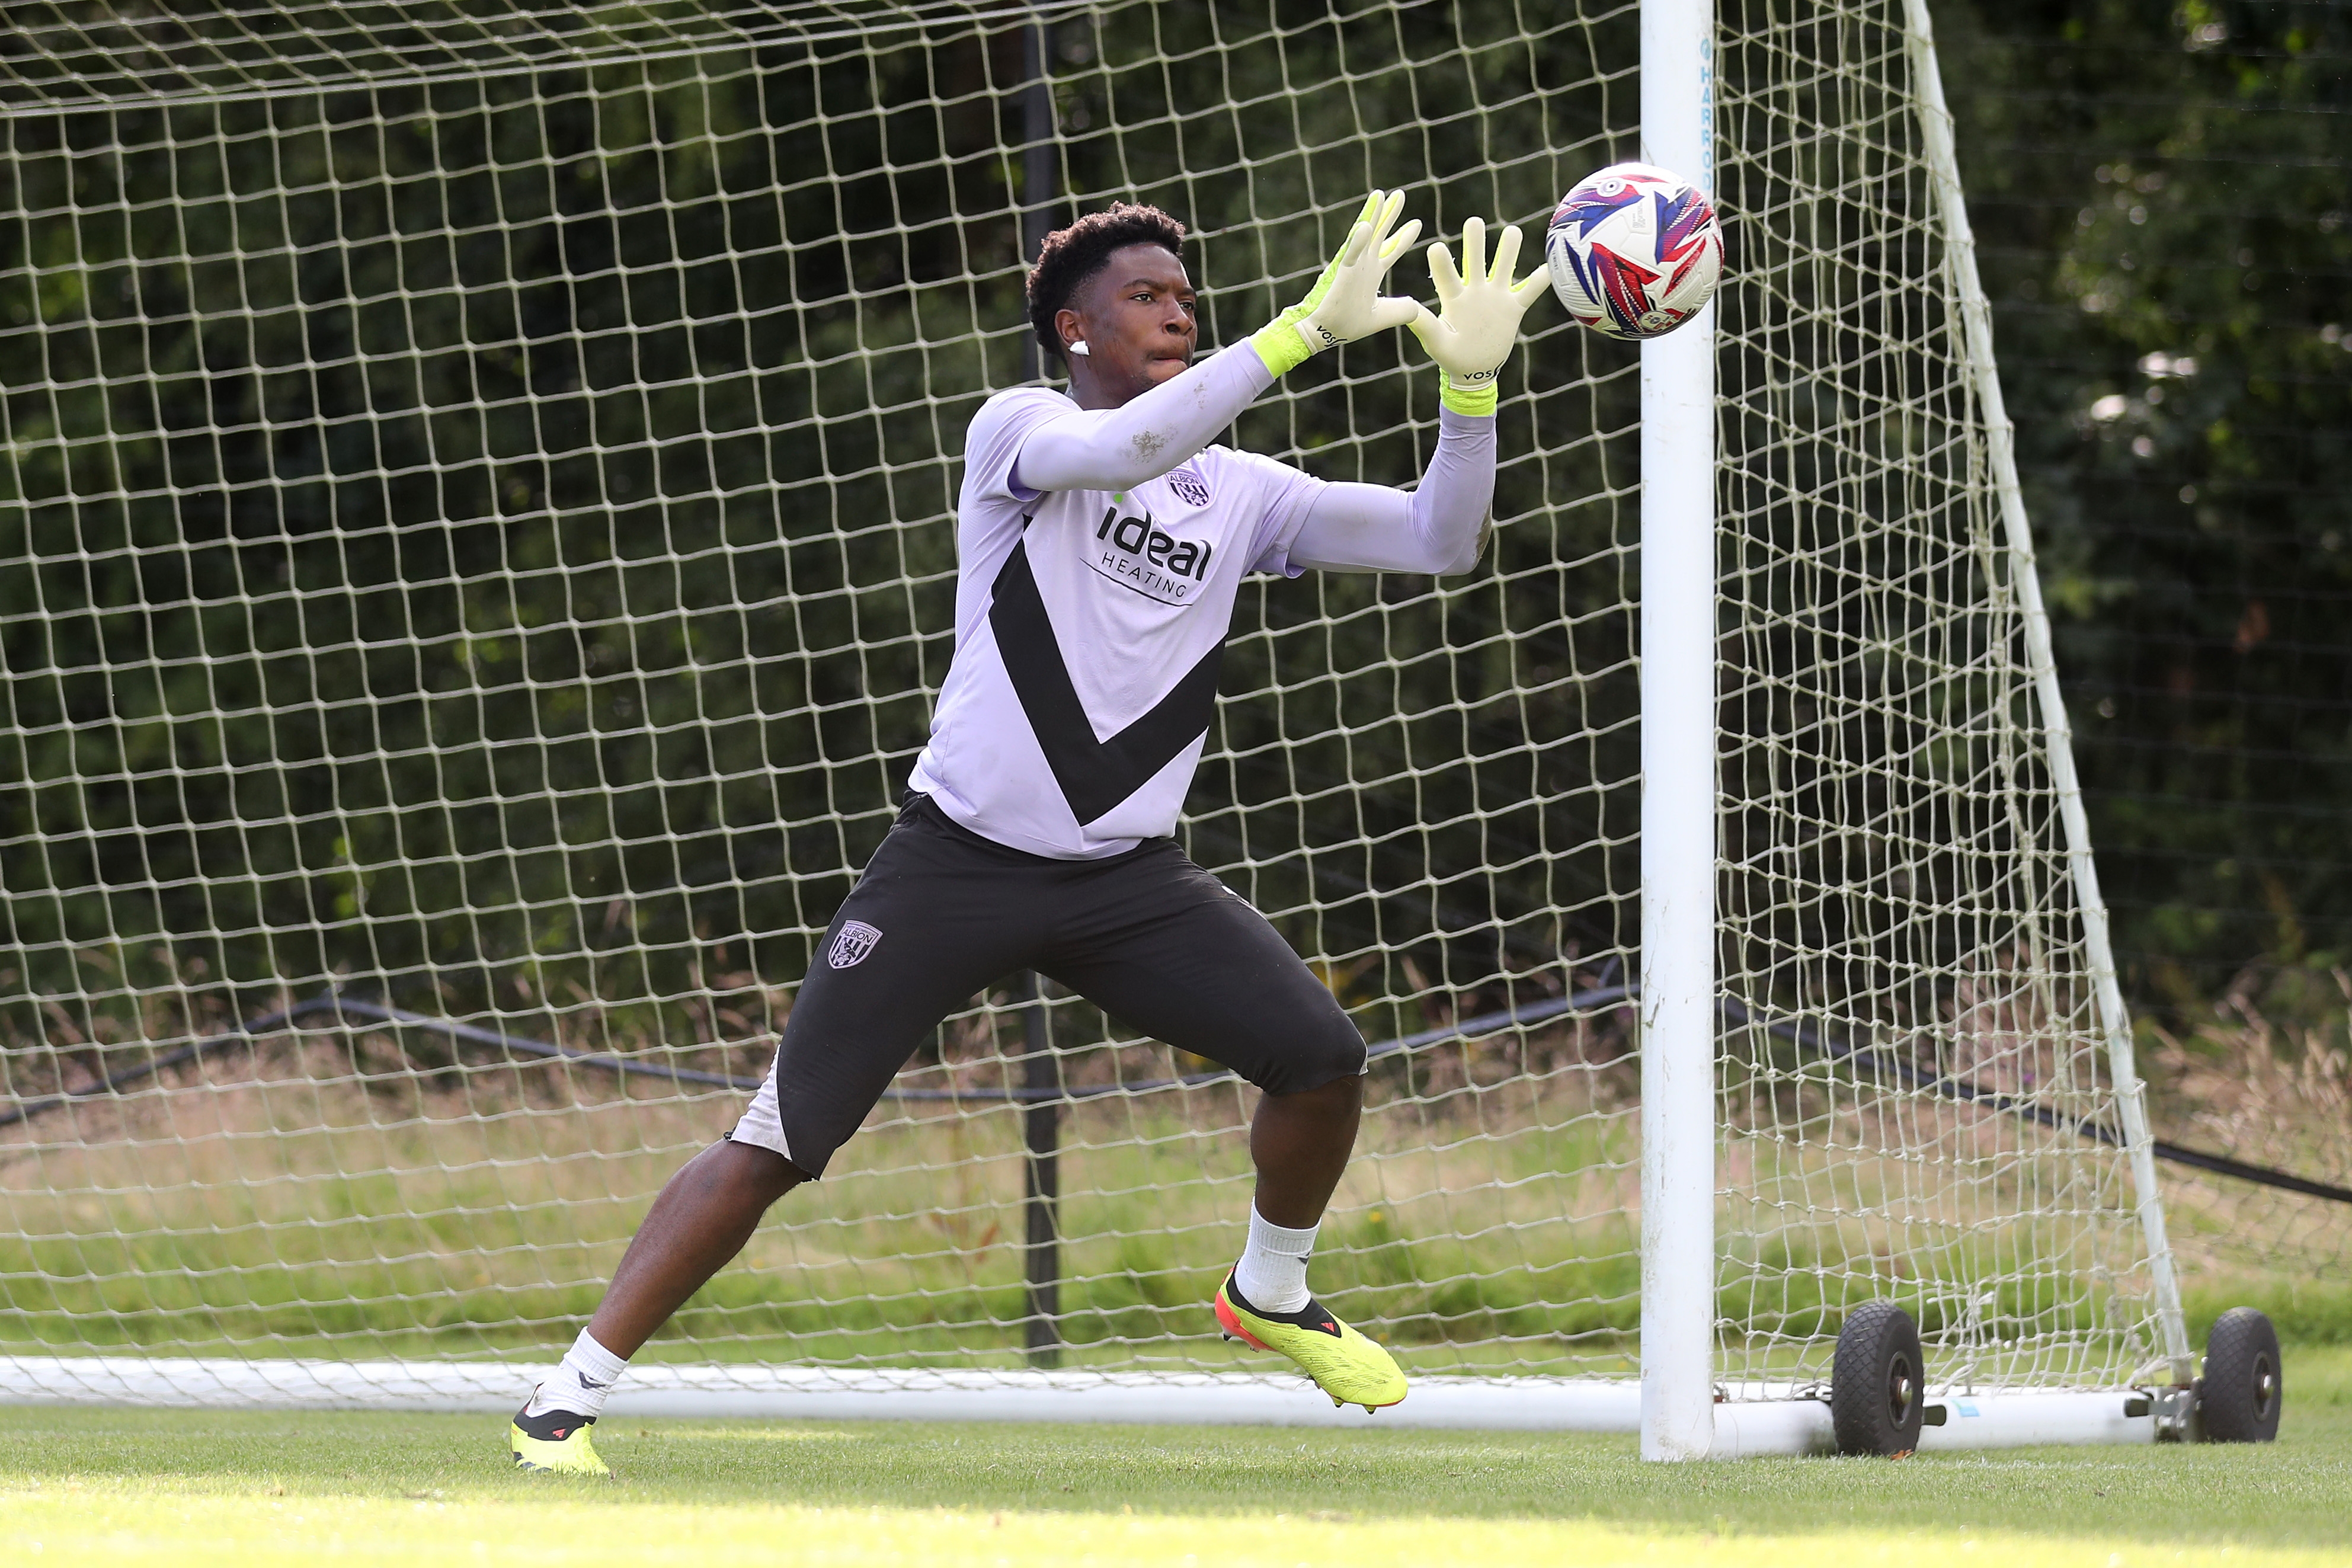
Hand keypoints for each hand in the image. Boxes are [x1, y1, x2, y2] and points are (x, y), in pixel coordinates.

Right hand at [1249, 190, 1422, 376]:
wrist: (1322, 334)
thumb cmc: (1345, 325)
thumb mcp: (1382, 318)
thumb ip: (1401, 310)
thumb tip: (1416, 306)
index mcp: (1372, 273)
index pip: (1391, 250)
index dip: (1404, 237)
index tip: (1417, 223)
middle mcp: (1362, 264)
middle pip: (1379, 233)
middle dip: (1390, 214)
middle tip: (1400, 194)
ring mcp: (1351, 265)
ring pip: (1363, 233)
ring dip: (1372, 214)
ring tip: (1380, 194)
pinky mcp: (1340, 272)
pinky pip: (1349, 253)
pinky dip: (1357, 240)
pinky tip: (1366, 226)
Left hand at [1407, 217, 1547, 414]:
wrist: (1475, 370)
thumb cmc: (1451, 356)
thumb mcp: (1437, 343)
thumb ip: (1426, 326)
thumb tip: (1407, 311)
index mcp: (1454, 299)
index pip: (1447, 277)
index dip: (1442, 264)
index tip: (1436, 248)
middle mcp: (1475, 291)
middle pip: (1475, 261)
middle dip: (1475, 242)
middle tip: (1473, 222)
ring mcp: (1496, 297)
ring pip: (1504, 266)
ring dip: (1509, 250)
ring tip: (1512, 232)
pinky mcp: (1514, 308)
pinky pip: (1530, 291)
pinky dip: (1540, 281)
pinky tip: (1549, 267)